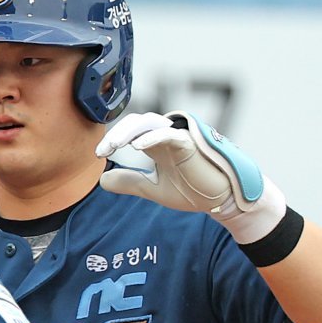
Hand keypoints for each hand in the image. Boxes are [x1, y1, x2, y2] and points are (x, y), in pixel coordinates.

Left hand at [97, 110, 285, 242]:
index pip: (130, 132)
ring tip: (114, 145)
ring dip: (129, 132)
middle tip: (102, 150)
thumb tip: (103, 179)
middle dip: (116, 133)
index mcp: (156, 144)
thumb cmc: (194, 190)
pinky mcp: (191, 143)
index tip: (99, 154)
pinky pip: (169, 135)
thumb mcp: (153, 189)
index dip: (113, 139)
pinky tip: (137, 147)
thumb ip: (130, 182)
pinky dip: (152, 138)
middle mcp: (166, 136)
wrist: (222, 200)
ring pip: (150, 122)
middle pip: (136, 122)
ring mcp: (179, 137)